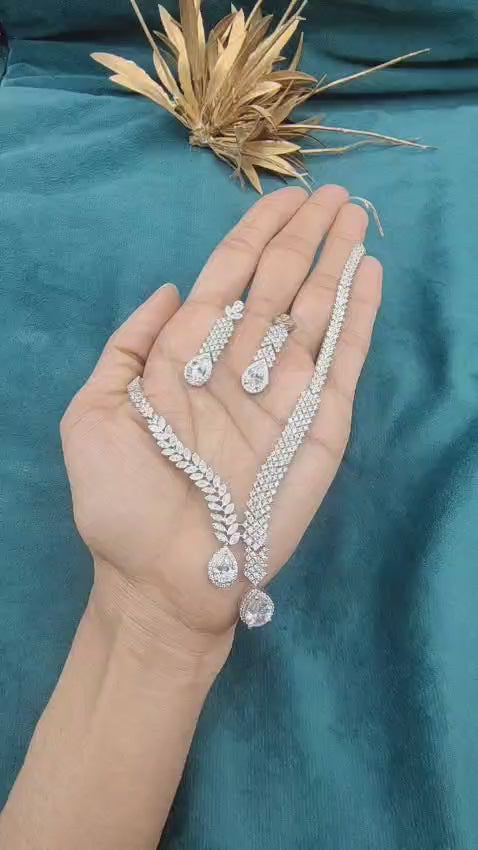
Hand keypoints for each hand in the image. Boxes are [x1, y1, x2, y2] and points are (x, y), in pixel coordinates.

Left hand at [60, 185, 381, 663]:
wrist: (160, 579)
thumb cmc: (120, 502)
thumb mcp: (93, 414)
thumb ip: (126, 346)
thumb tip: (170, 289)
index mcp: (187, 357)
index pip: (229, 279)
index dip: (254, 235)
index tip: (283, 198)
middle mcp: (240, 366)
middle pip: (278, 286)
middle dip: (304, 237)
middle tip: (332, 195)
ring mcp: (284, 395)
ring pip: (316, 313)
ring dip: (337, 263)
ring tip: (355, 218)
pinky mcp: (319, 427)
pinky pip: (343, 363)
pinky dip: (359, 318)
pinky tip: (369, 275)